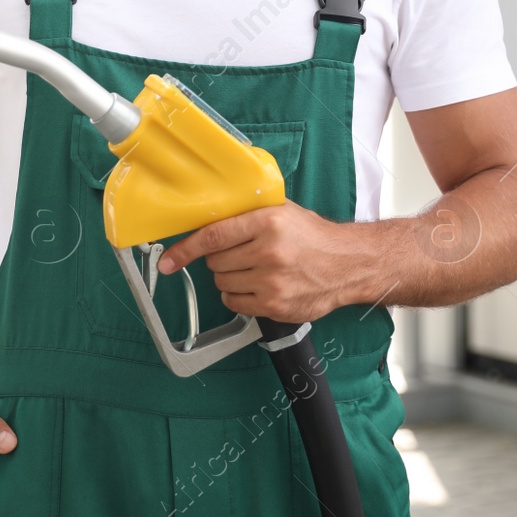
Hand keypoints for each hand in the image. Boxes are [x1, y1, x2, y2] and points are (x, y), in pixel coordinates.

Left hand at [155, 201, 350, 323]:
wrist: (349, 264)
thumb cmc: (315, 237)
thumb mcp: (283, 212)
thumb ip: (248, 213)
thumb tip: (208, 215)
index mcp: (268, 222)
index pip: (213, 236)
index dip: (185, 249)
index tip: (168, 259)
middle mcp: (269, 252)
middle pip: (215, 262)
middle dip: (220, 259)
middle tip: (240, 254)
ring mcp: (272, 281)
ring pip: (223, 283)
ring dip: (230, 278)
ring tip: (253, 269)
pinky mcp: (275, 305)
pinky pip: (236, 303)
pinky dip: (239, 296)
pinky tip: (258, 286)